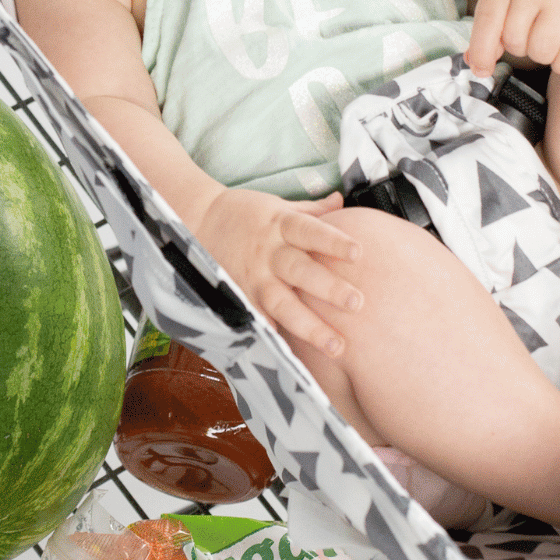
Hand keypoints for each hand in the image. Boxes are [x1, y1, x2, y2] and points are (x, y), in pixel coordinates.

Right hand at [194, 186, 362, 356]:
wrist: (200, 220)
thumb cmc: (247, 214)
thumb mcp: (278, 205)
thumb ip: (312, 209)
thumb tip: (341, 200)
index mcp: (281, 224)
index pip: (310, 231)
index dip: (333, 242)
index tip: (359, 253)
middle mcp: (268, 252)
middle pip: (300, 270)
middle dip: (328, 288)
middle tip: (357, 303)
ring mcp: (254, 278)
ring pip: (282, 303)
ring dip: (309, 326)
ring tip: (336, 346)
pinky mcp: (242, 297)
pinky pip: (258, 320)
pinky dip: (274, 337)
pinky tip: (294, 360)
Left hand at [465, 0, 559, 77]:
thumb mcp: (501, 1)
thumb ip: (485, 32)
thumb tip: (476, 65)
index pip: (488, 19)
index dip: (481, 51)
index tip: (481, 71)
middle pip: (515, 40)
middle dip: (517, 47)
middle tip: (527, 34)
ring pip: (542, 51)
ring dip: (539, 55)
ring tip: (542, 39)